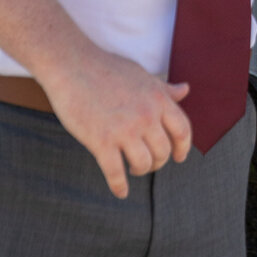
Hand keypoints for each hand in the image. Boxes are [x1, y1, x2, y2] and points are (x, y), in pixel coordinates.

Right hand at [41, 46, 192, 198]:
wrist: (71, 65)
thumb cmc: (106, 68)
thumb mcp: (141, 75)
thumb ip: (163, 89)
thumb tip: (185, 90)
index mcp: (158, 99)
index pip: (182, 130)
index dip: (183, 148)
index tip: (179, 158)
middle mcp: (146, 115)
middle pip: (163, 151)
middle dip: (158, 161)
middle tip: (148, 162)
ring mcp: (124, 129)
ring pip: (144, 164)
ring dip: (140, 170)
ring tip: (132, 168)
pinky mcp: (101, 141)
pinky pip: (116, 173)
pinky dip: (119, 186)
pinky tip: (120, 192)